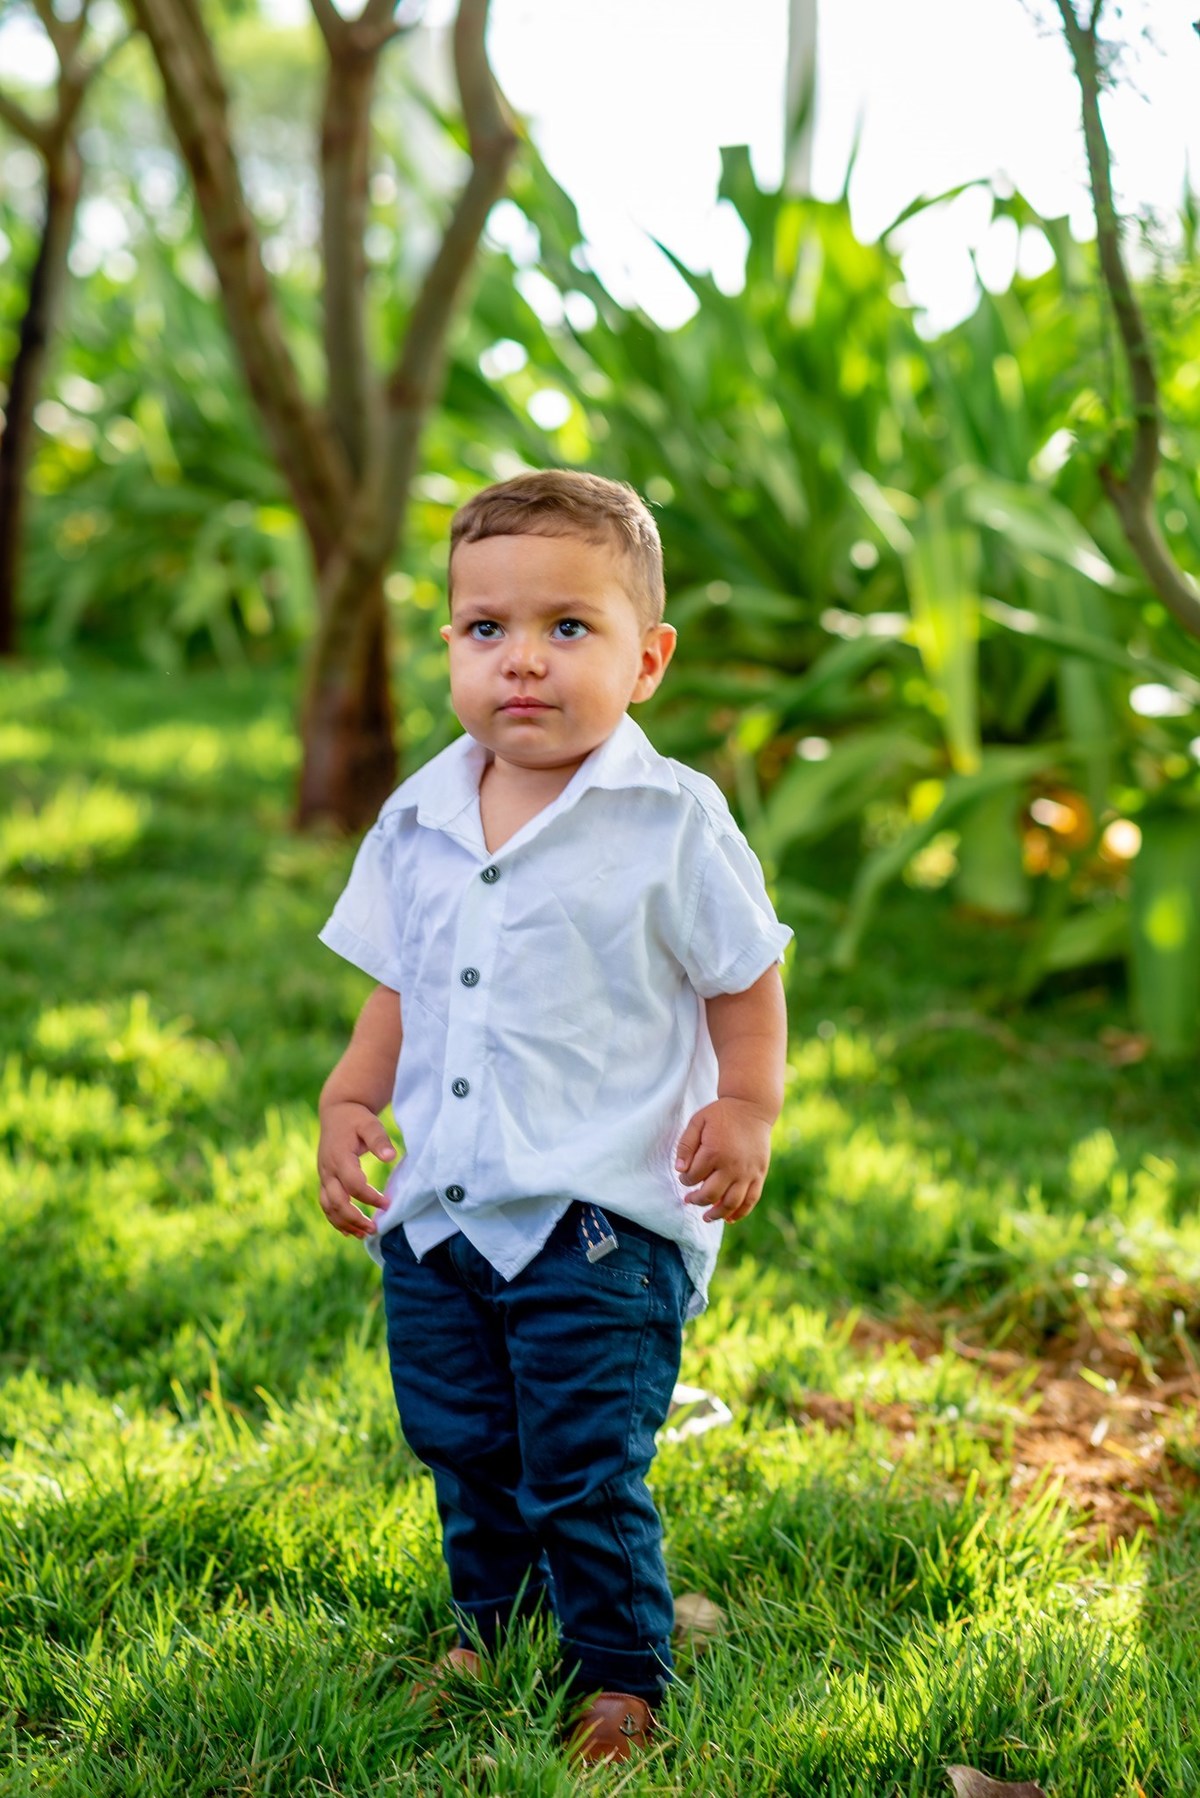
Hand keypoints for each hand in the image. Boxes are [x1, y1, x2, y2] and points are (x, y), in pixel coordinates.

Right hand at [317, 1100, 396, 1237]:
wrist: (337, 1111)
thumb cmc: (356, 1119)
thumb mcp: (370, 1124)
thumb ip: (379, 1140)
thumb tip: (391, 1157)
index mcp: (340, 1157)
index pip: (353, 1185)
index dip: (370, 1197)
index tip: (388, 1204)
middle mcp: (328, 1170)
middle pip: (337, 1202)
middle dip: (355, 1218)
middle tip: (375, 1229)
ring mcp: (324, 1176)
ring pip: (328, 1207)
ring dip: (345, 1223)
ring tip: (364, 1235)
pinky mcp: (324, 1179)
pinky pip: (325, 1204)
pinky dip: (335, 1220)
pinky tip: (349, 1232)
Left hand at [675, 1097, 772, 1222]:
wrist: (752, 1107)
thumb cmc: (721, 1114)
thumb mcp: (697, 1122)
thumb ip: (686, 1145)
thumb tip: (680, 1170)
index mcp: (713, 1152)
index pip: (693, 1177)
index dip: (685, 1180)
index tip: (685, 1177)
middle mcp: (731, 1166)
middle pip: (710, 1195)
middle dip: (696, 1200)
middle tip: (689, 1199)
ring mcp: (747, 1172)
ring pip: (731, 1203)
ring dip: (717, 1214)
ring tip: (707, 1217)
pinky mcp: (759, 1174)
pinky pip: (751, 1199)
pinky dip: (740, 1212)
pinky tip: (729, 1218)